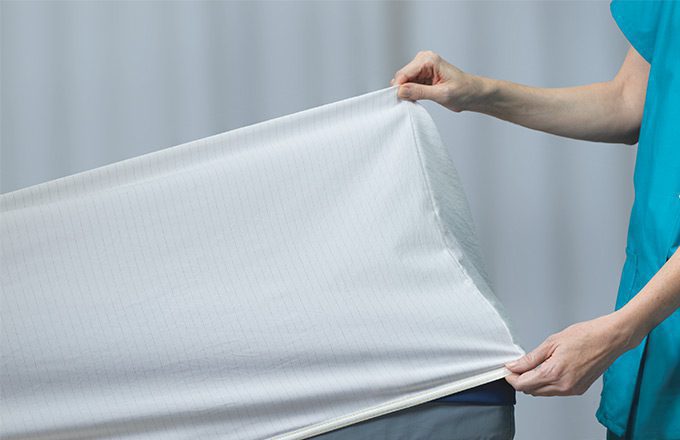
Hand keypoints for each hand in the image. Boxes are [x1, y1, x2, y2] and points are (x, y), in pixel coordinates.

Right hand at [390, 50, 477, 111]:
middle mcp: (424, 60)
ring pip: (404, 82)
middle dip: (403, 90)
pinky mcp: (422, 76)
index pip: (403, 74)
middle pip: (401, 77)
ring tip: (421, 99)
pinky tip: (420, 98)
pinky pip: (409, 85)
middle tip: (414, 101)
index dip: (399, 88)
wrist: (474, 93)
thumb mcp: (442, 94)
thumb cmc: (464, 91)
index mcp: (428, 60)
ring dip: (408, 92)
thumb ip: (419, 92)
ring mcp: (422, 67)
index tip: (401, 101)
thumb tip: (401, 91)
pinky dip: (411, 93)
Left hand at [504, 313, 637, 395]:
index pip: (523, 384)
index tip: (507, 369)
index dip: (511, 378)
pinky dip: (547, 383)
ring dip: (534, 382)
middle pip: (531, 391)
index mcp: (554, 373)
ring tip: (533, 365)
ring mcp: (572, 390)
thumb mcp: (551, 343)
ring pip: (543, 392)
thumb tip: (514, 366)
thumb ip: (530, 359)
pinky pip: (556, 391)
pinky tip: (548, 369)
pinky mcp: (579, 390)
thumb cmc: (585, 336)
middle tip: (517, 366)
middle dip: (521, 380)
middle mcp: (563, 386)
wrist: (610, 339)